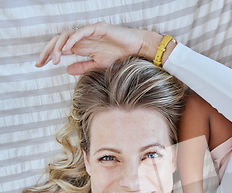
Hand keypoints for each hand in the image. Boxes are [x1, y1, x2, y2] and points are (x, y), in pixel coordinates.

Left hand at [35, 22, 160, 74]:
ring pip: (67, 35)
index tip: (40, 65)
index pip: (60, 48)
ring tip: (55, 59)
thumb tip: (67, 70)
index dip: (49, 55)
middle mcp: (82, 37)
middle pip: (59, 40)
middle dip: (48, 51)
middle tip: (40, 63)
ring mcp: (89, 32)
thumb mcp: (98, 65)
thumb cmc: (120, 55)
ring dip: (59, 47)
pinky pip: (81, 32)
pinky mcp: (97, 28)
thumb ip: (83, 66)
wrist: (136, 48)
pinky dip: (72, 40)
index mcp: (82, 45)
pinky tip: (66, 49)